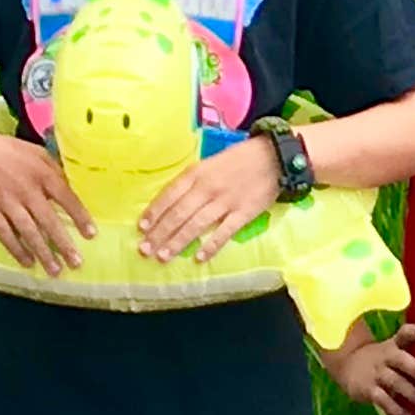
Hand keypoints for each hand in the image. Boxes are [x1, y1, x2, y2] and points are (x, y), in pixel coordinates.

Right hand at [0, 122, 94, 274]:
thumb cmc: (6, 151)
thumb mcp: (36, 153)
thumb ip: (54, 170)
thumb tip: (72, 187)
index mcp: (42, 174)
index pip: (66, 198)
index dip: (79, 217)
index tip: (91, 235)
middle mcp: (27, 190)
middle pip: (49, 221)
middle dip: (64, 245)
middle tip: (76, 264)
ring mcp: (7, 202)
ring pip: (29, 232)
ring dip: (43, 253)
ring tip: (55, 271)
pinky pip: (5, 235)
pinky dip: (17, 250)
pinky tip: (27, 263)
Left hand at [140, 137, 285, 263]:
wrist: (273, 157)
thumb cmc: (239, 159)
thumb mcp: (210, 162)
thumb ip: (192, 181)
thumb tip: (172, 201)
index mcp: (197, 173)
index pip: (169, 195)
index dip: (154, 212)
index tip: (141, 228)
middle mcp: (207, 188)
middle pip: (178, 214)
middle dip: (159, 233)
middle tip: (145, 250)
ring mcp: (226, 202)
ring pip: (196, 225)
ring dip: (177, 242)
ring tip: (163, 256)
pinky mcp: (244, 213)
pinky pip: (224, 232)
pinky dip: (211, 246)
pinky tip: (199, 258)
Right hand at [329, 322, 414, 414]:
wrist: (345, 365)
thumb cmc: (381, 360)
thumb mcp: (391, 349)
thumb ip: (411, 354)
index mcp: (393, 345)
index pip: (404, 334)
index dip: (414, 332)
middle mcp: (385, 357)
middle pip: (401, 360)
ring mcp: (376, 373)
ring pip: (395, 382)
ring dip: (412, 393)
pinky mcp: (368, 390)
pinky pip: (383, 400)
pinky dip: (396, 409)